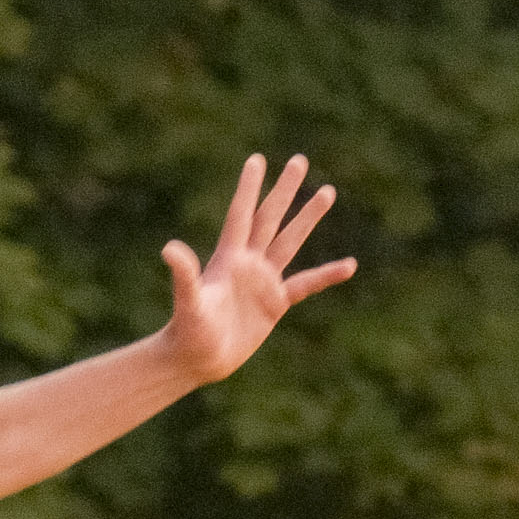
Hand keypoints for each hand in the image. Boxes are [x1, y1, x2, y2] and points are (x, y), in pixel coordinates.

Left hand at [157, 151, 356, 384]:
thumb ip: (184, 275)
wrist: (199, 358)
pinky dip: (327, 275)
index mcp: (227, 257)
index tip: (257, 159)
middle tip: (299, 160)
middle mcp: (247, 262)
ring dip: (307, 217)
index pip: (241, 214)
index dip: (249, 187)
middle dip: (285, 190)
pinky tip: (349, 265)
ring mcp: (263, 281)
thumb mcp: (188, 300)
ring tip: (327, 191)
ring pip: (290, 241)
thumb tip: (169, 249)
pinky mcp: (275, 303)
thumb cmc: (188, 330)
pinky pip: (306, 284)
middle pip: (270, 217)